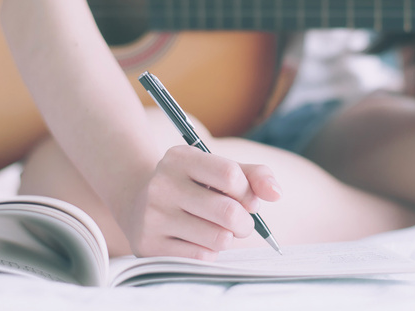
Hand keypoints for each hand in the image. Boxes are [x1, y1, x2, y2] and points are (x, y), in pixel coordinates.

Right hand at [119, 145, 281, 259]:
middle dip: (245, 222)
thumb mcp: (218, 170)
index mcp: (180, 158)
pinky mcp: (149, 245)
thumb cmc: (193, 185)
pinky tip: (200, 241)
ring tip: (220, 231)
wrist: (138, 201)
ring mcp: (152, 216)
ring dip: (229, 238)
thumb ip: (254, 176)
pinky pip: (202, 257)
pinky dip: (211, 252)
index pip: (231, 175)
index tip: (247, 199)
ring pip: (218, 238)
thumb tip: (276, 193)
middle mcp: (162, 184)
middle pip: (228, 211)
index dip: (248, 192)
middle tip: (241, 223)